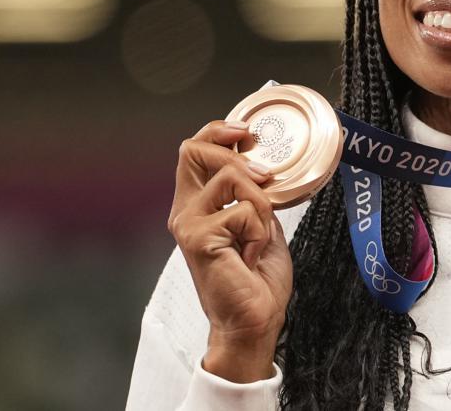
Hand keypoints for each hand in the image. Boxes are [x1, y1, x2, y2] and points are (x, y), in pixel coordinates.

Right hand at [168, 120, 292, 381]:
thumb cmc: (256, 278)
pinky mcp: (198, 238)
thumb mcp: (260, 221)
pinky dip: (259, 229)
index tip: (249, 134)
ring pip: (230, 176)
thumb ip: (254, 193)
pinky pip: (241, 210)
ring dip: (260, 201)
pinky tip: (252, 253)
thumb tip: (264, 165)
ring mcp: (188, 223)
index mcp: (198, 202)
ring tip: (260, 233)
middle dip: (236, 155)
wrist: (255, 319)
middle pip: (193, 149)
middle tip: (265, 177)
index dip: (219, 131)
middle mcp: (185, 209)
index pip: (194, 149)